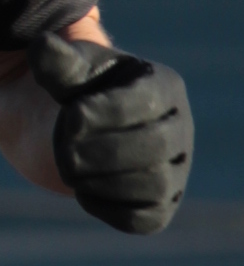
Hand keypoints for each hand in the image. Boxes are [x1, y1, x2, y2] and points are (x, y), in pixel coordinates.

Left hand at [29, 25, 193, 235]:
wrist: (79, 131)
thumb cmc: (79, 92)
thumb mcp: (68, 70)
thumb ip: (56, 60)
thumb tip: (42, 45)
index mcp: (164, 87)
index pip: (147, 103)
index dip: (104, 113)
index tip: (69, 116)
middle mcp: (180, 129)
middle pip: (156, 147)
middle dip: (102, 152)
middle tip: (65, 151)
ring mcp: (175, 170)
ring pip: (154, 185)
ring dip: (103, 181)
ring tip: (71, 170)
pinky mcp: (160, 206)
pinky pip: (144, 219)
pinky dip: (109, 207)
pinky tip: (84, 189)